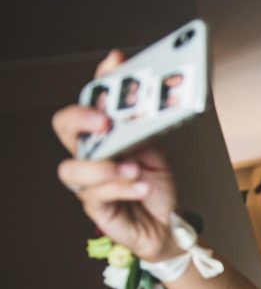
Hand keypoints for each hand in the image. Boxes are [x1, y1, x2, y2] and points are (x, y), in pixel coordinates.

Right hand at [52, 51, 179, 261]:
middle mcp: (92, 155)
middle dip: (81, 117)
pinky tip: (140, 187)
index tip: (116, 63)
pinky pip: (97, 194)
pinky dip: (122, 188)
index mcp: (106, 136)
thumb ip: (144, 133)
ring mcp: (89, 181)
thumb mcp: (155, 154)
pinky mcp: (96, 206)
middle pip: (65, 127)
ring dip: (103, 166)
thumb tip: (143, 109)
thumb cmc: (156, 188)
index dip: (101, 79)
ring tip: (132, 168)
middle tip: (104, 120)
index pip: (94, 101)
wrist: (167, 225)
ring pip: (73, 167)